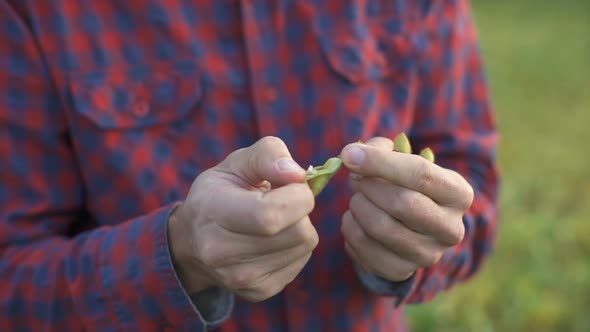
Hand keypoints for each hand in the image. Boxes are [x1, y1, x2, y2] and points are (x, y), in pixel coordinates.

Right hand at [168, 137, 317, 301]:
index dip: (298, 195)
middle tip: (281, 200)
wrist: (193, 239)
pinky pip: (301, 261)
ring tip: (274, 219)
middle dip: (301, 209)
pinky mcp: (258, 291)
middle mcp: (221, 253)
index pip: (272, 215)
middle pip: (298, 233)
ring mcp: (240, 278)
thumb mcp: (238, 162)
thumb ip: (269, 155)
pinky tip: (273, 238)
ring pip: (304, 247)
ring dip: (299, 226)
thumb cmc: (221, 191)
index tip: (291, 184)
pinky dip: (295, 245)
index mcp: (213, 213)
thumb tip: (299, 175)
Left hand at [339, 137, 473, 281]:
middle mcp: (451, 228)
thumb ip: (381, 149)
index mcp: (459, 193)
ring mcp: (428, 255)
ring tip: (357, 198)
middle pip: (402, 204)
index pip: (421, 174)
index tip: (349, 154)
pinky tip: (354, 219)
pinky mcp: (402, 271)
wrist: (412, 227)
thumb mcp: (402, 161)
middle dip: (368, 187)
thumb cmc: (405, 184)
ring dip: (357, 207)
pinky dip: (350, 229)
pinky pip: (364, 249)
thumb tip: (354, 155)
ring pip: (380, 227)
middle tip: (356, 179)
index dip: (380, 162)